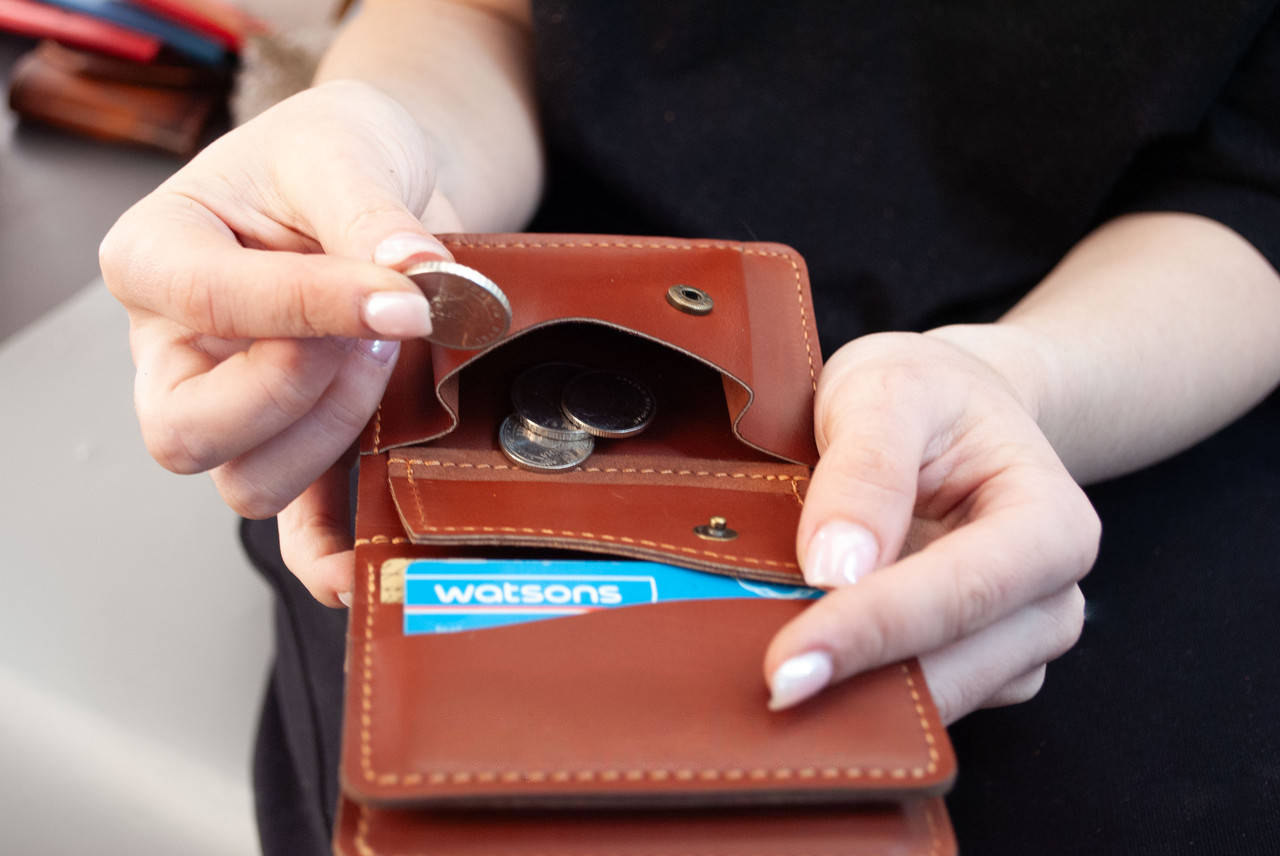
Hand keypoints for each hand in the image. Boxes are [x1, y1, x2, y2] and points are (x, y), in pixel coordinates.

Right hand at [100, 80, 461, 605]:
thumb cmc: (334, 154)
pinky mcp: (297, 441)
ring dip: (333, 430)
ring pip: (247, 481)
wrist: (380, 178)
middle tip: (375, 327)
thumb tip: (412, 276)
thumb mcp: (343, 151)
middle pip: (188, 430)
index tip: (402, 295)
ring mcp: (232, 405)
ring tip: (387, 353)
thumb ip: (369, 213)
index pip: (209, 302)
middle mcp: (177, 346)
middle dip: (297, 390)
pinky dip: (326, 552)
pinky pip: (293, 525)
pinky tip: (364, 565)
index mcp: (159, 257)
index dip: (312, 308)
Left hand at [764, 331, 1099, 722]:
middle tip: (760, 686)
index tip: (789, 665)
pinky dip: (856, 689)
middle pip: (951, 666)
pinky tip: (805, 664)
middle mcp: (1050, 599)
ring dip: (851, 693)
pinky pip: (914, 700)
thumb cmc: (926, 392)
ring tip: (772, 672)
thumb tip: (834, 573)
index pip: (959, 595)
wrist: (952, 408)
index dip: (871, 631)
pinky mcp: (976, 671)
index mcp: (1051, 525)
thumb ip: (865, 472)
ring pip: (931, 699)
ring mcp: (1017, 645)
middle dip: (854, 681)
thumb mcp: (887, 393)